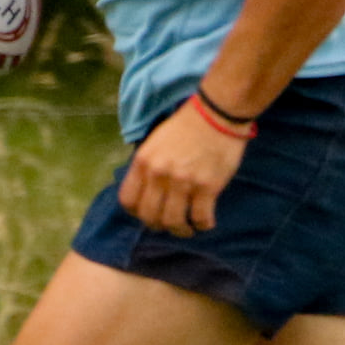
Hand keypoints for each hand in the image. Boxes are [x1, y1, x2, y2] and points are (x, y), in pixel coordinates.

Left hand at [119, 98, 248, 236]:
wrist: (217, 114)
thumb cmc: (187, 126)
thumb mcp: (155, 142)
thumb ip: (148, 167)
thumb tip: (146, 192)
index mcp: (143, 162)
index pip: (128, 200)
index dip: (136, 213)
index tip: (148, 214)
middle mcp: (159, 174)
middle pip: (149, 216)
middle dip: (158, 225)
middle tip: (169, 224)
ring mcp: (184, 182)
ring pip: (174, 222)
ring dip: (181, 231)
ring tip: (188, 228)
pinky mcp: (208, 187)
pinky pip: (201, 218)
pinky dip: (203, 225)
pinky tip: (206, 223)